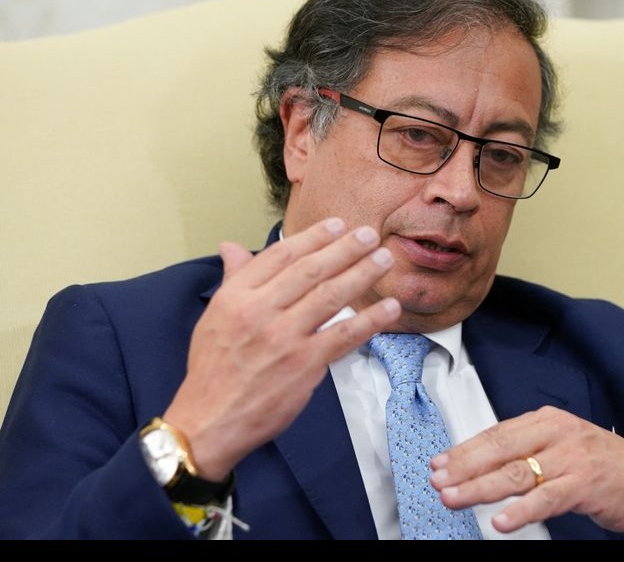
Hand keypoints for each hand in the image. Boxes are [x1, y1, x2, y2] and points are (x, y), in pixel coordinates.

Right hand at [163, 217, 400, 479]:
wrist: (210, 421)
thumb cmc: (212, 369)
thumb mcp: (214, 317)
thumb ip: (232, 279)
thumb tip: (231, 246)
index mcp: (236, 297)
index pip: (280, 256)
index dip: (312, 237)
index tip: (337, 225)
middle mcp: (260, 312)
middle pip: (310, 270)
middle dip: (344, 249)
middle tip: (369, 234)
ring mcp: (284, 338)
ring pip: (331, 296)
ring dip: (362, 274)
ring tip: (383, 259)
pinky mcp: (305, 365)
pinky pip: (344, 335)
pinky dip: (370, 320)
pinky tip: (390, 307)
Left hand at [430, 405, 623, 537]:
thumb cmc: (604, 463)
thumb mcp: (561, 445)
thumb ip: (525, 449)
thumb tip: (479, 462)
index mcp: (547, 420)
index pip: (495, 433)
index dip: (464, 449)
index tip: (439, 463)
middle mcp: (557, 433)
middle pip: (500, 449)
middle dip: (464, 466)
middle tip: (438, 480)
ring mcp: (572, 458)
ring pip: (517, 473)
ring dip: (481, 488)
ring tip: (455, 498)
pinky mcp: (586, 485)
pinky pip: (547, 499)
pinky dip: (522, 511)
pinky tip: (501, 521)